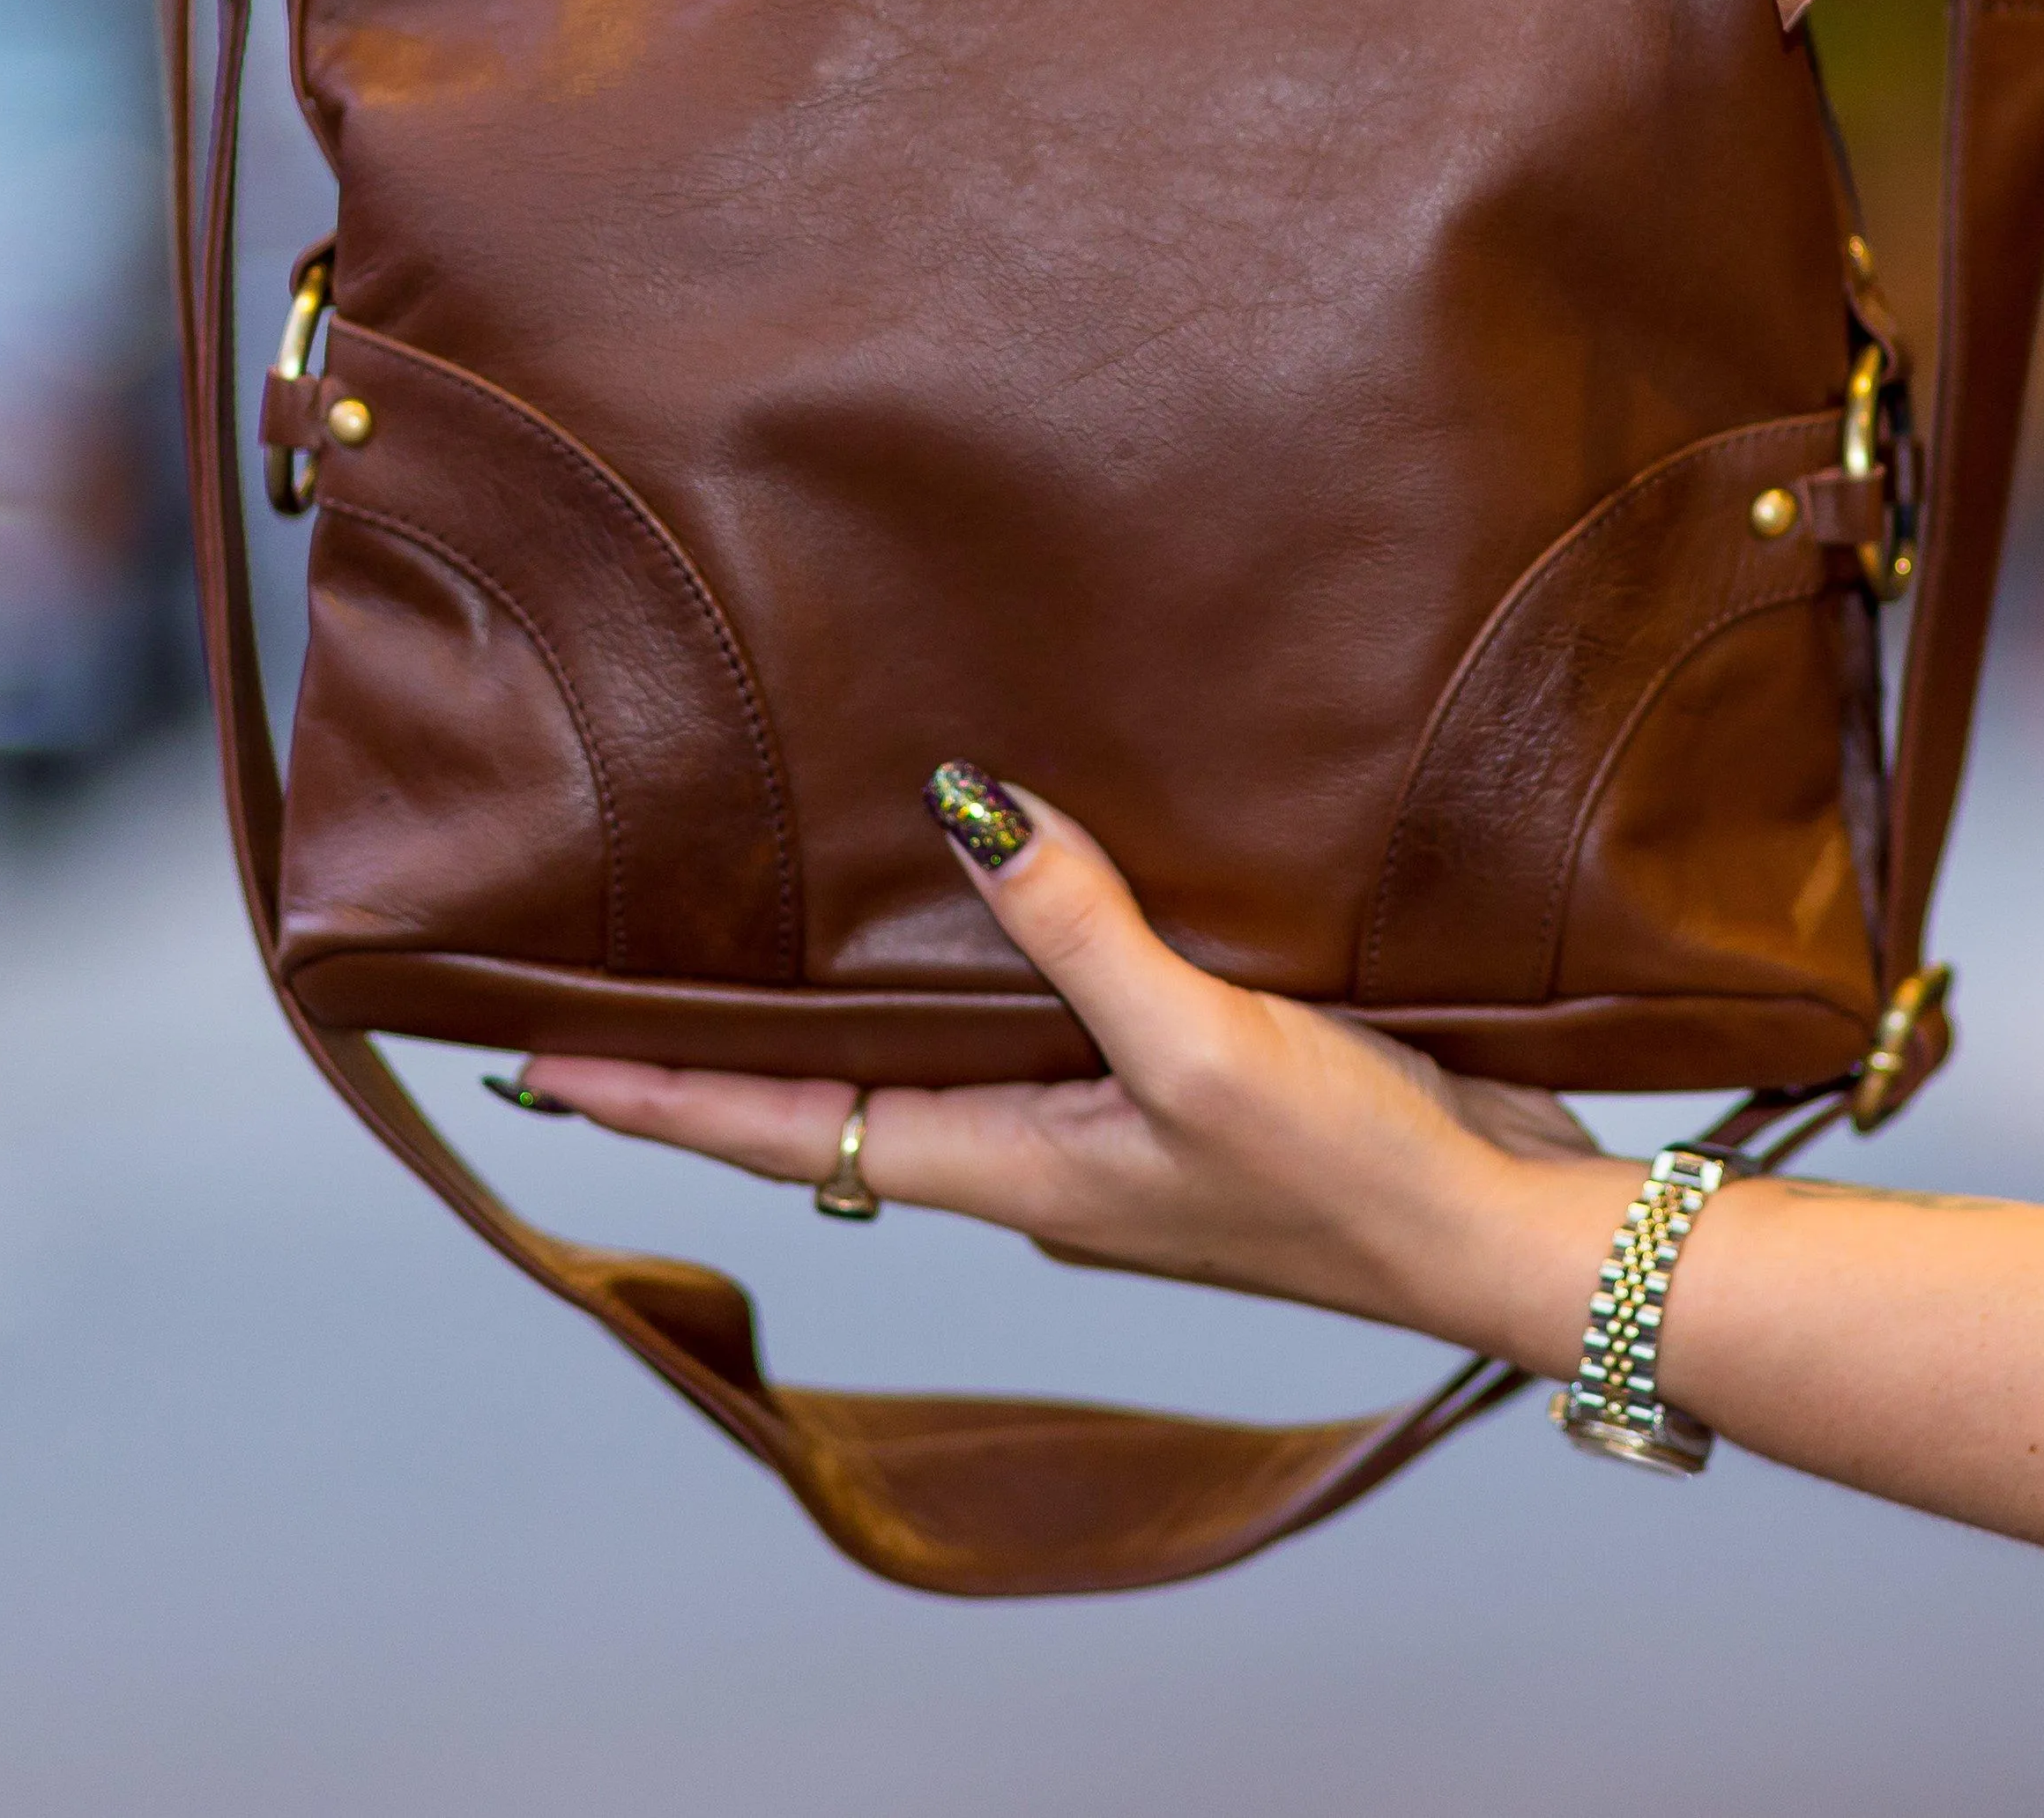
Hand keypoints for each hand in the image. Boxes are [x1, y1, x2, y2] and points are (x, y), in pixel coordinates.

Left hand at [518, 780, 1645, 1376]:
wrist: (1506, 1232)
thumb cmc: (1355, 1180)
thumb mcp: (1202, 1050)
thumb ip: (1079, 931)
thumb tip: (961, 811)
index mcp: (1015, 1171)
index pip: (787, 1134)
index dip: (659, 1097)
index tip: (537, 1064)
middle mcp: (1040, 1158)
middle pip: (839, 1104)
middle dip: (725, 1054)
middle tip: (626, 983)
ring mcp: (1112, 1130)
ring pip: (938, 1060)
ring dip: (845, 1013)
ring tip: (768, 931)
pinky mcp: (1188, 1086)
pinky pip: (1045, 1018)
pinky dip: (982, 972)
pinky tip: (996, 905)